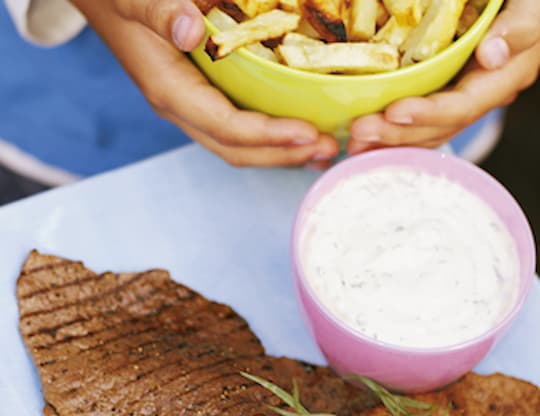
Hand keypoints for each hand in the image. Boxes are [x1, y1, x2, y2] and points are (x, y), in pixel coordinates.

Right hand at [70, 0, 338, 166]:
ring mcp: (193, 109)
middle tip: (330, 150)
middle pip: (238, 150)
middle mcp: (183, 110)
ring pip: (241, 146)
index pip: (226, 127)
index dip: (268, 136)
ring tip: (324, 151)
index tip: (310, 133)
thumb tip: (192, 29)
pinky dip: (272, 137)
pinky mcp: (203, 100)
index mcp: (170, 91)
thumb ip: (158, 10)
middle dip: (284, 155)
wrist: (103, 0)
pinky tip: (300, 133)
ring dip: (283, 153)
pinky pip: (240, 129)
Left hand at [348, 0, 539, 154]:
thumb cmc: (524, 3)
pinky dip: (393, 133)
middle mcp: (481, 98)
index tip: (393, 112)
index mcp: (503, 79)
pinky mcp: (445, 97)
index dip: (428, 113)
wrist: (513, 6)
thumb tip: (491, 55)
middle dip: (396, 134)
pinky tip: (367, 140)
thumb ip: (521, 26)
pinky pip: (419, 123)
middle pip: (437, 128)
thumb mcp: (531, 5)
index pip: (462, 106)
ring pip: (425, 132)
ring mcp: (462, 101)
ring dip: (388, 141)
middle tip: (358, 133)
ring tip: (354, 144)